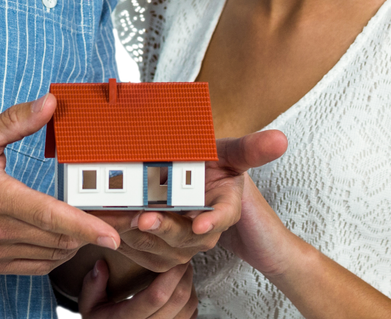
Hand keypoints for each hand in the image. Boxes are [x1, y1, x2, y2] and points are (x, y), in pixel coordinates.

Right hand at [0, 94, 120, 274]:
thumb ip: (16, 121)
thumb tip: (50, 104)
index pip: (49, 215)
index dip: (84, 225)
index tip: (112, 231)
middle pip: (56, 239)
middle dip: (90, 231)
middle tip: (113, 216)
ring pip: (49, 256)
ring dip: (74, 243)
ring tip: (89, 224)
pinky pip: (33, 267)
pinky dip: (54, 255)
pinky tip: (61, 238)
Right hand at [77, 258, 197, 318]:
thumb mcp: (88, 307)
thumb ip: (92, 286)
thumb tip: (101, 265)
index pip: (157, 295)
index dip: (171, 273)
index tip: (175, 256)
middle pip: (179, 300)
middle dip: (184, 274)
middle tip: (182, 257)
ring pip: (189, 308)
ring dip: (190, 286)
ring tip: (182, 270)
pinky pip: (191, 318)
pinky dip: (190, 301)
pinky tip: (181, 289)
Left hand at [90, 129, 287, 274]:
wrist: (195, 182)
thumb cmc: (215, 169)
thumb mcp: (230, 154)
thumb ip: (249, 147)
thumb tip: (280, 139)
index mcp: (223, 203)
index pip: (223, 214)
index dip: (213, 220)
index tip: (200, 223)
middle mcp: (203, 225)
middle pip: (186, 235)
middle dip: (166, 229)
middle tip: (145, 217)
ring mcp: (183, 241)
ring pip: (163, 248)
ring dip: (141, 237)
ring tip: (120, 220)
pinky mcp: (162, 250)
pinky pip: (144, 252)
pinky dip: (127, 240)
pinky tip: (110, 225)